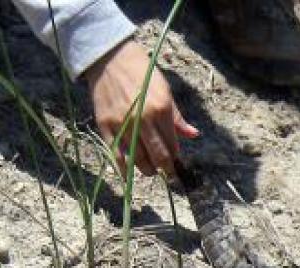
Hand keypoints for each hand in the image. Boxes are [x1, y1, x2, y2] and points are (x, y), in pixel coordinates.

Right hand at [84, 39, 198, 176]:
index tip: (176, 163)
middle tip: (167, 172)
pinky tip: (128, 178)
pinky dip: (123, 170)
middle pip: (158, 156)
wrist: (111, 58)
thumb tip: (193, 135)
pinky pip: (116, 155)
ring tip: (151, 170)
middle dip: (165, 169)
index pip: (173, 144)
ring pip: (139, 158)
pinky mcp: (106, 126)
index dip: (176, 158)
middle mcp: (144, 119)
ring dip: (147, 170)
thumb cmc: (142, 73)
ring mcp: (124, 124)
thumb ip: (177, 116)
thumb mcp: (165, 90)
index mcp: (162, 109)